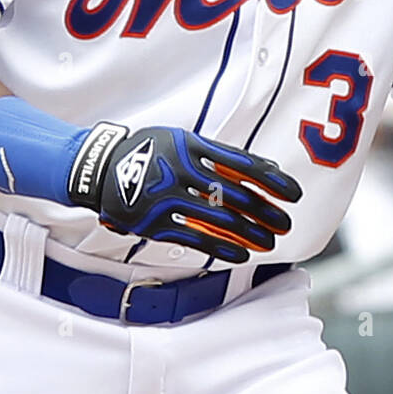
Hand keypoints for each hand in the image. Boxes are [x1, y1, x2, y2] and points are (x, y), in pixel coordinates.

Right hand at [68, 122, 300, 263]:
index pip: (241, 164)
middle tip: (285, 222)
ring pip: (217, 219)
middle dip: (264, 211)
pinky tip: (240, 253)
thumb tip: (263, 166)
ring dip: (248, 233)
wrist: (100, 168)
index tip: (292, 193)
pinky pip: (193, 237)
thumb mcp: (181, 140)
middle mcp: (180, 170)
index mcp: (191, 146)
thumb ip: (218, 153)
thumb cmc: (148, 151)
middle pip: (233, 194)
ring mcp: (166, 198)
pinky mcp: (154, 222)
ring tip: (269, 242)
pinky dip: (220, 246)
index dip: (270, 180)